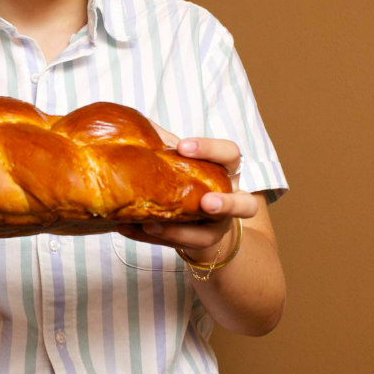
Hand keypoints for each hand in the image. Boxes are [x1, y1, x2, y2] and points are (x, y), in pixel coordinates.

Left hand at [118, 123, 257, 261]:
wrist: (195, 222)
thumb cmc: (186, 180)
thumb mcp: (177, 160)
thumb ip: (162, 144)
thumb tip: (132, 127)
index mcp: (225, 173)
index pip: (230, 154)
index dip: (210, 150)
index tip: (181, 147)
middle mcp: (229, 202)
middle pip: (246, 205)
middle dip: (227, 204)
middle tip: (206, 202)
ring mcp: (216, 228)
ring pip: (210, 235)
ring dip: (181, 232)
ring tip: (152, 225)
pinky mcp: (196, 245)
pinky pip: (176, 246)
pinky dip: (149, 237)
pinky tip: (127, 228)